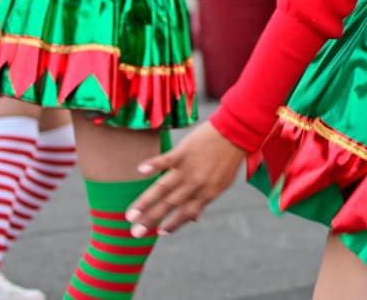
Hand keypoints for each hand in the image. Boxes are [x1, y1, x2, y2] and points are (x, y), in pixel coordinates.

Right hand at [126, 122, 245, 236]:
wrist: (236, 133)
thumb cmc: (227, 160)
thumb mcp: (222, 184)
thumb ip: (205, 200)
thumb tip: (195, 219)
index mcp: (207, 194)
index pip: (186, 214)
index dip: (172, 224)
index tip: (158, 233)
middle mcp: (196, 185)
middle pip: (169, 205)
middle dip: (151, 220)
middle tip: (135, 233)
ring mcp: (188, 168)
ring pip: (162, 189)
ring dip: (145, 202)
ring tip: (130, 215)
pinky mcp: (183, 152)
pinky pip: (166, 160)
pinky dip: (153, 165)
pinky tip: (140, 170)